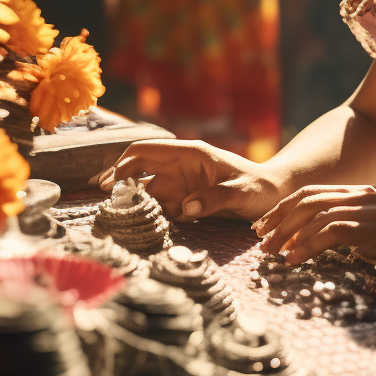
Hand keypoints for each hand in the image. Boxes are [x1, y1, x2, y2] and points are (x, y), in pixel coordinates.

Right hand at [96, 140, 283, 221]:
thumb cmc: (260, 188)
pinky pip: (160, 206)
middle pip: (139, 167)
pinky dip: (147, 214)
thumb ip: (215, 198)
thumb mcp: (242, 192)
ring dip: (131, 200)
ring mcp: (181, 183)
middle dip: (118, 179)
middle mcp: (180, 166)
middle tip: (101, 198)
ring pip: (146, 189)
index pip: (146, 150)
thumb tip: (185, 209)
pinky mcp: (185, 200)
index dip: (123, 162)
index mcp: (190, 153)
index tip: (108, 181)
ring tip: (113, 216)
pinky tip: (135, 226)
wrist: (274, 195)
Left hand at [253, 185, 375, 273]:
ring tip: (270, 253)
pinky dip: (306, 246)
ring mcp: (368, 211)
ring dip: (286, 234)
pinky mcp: (374, 230)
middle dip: (278, 218)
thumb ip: (368, 230)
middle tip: (260, 238)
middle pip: (306, 200)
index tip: (268, 225)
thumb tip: (350, 246)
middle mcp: (362, 197)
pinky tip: (294, 260)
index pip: (315, 194)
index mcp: (365, 194)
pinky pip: (330, 234)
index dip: (287, 208)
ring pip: (313, 215)